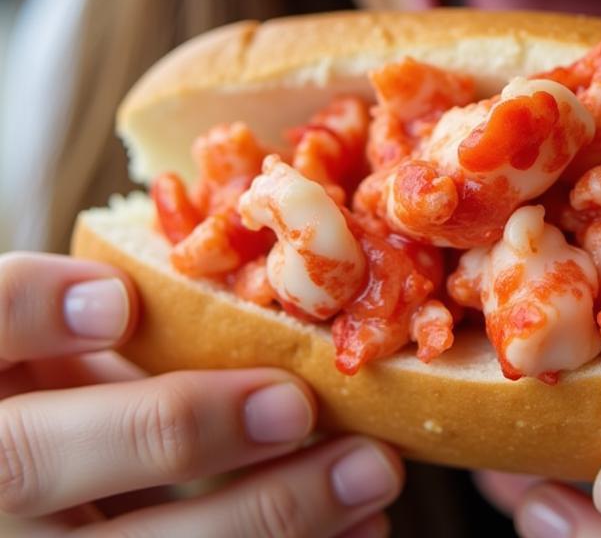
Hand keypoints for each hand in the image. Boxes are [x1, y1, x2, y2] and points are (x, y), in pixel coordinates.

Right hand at [0, 252, 403, 535]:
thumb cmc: (70, 391)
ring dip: (263, 515)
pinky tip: (361, 528)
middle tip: (296, 404)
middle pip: (30, 462)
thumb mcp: (76, 344)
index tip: (121, 298)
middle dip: (172, 430)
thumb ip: (130, 321)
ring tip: (368, 472)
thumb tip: (266, 286)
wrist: (41, 482)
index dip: (37, 310)